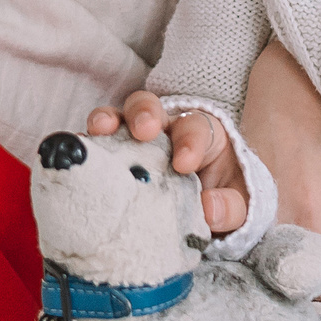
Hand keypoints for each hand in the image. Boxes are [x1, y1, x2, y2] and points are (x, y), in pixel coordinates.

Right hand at [85, 92, 248, 235]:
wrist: (205, 213)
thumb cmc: (224, 200)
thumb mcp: (240, 205)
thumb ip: (231, 206)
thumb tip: (208, 209)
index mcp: (203, 135)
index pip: (195, 127)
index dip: (189, 142)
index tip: (184, 164)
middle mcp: (166, 129)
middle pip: (152, 107)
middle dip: (146, 114)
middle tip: (144, 130)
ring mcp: (137, 140)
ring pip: (121, 117)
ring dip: (109, 119)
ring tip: (99, 130)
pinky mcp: (116, 155)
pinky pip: (100, 143)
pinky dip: (89, 143)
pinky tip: (80, 149)